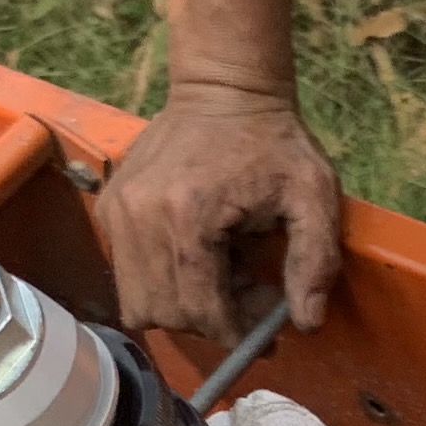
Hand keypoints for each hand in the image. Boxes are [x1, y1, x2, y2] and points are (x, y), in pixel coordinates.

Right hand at [97, 85, 347, 348]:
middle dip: (211, 320)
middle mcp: (141, 217)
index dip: (235, 334)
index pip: (199, 310)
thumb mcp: (314, 196)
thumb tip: (306, 323)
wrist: (224, 91)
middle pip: (165, 314)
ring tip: (223, 272)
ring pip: (139, 303)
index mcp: (189, 215)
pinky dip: (163, 282)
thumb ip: (315, 262)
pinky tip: (199, 255)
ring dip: (184, 305)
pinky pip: (128, 275)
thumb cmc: (274, 143)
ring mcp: (118, 213)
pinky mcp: (110, 209)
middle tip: (249, 292)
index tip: (265, 333)